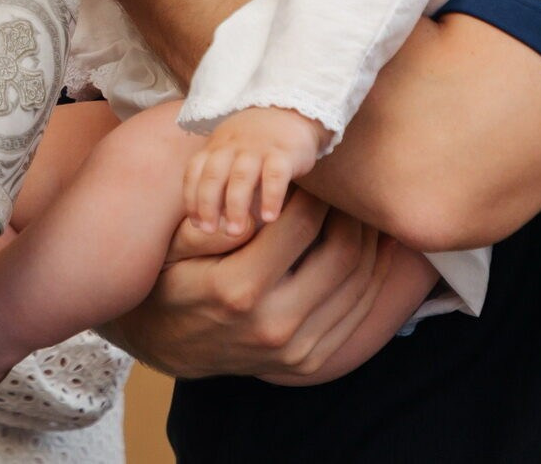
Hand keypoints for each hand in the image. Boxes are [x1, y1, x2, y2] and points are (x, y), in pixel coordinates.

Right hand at [99, 192, 396, 381]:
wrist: (167, 344)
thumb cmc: (170, 279)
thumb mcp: (174, 245)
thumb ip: (213, 220)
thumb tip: (258, 201)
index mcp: (239, 289)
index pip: (302, 225)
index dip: (315, 193)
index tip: (314, 177)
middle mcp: (274, 324)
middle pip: (341, 254)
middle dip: (351, 214)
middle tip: (346, 192)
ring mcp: (295, 350)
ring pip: (359, 284)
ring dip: (369, 243)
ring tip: (362, 215)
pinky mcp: (309, 363)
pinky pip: (357, 314)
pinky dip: (372, 278)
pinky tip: (373, 252)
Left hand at [185, 106, 328, 235]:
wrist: (292, 109)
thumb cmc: (256, 141)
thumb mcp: (230, 151)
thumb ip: (219, 178)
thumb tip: (209, 219)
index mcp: (216, 146)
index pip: (194, 172)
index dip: (191, 198)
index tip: (196, 223)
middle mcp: (232, 146)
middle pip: (213, 175)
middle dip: (207, 205)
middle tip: (208, 231)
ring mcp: (257, 148)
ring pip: (241, 176)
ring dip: (235, 206)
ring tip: (235, 232)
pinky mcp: (284, 152)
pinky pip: (275, 176)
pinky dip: (271, 197)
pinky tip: (269, 218)